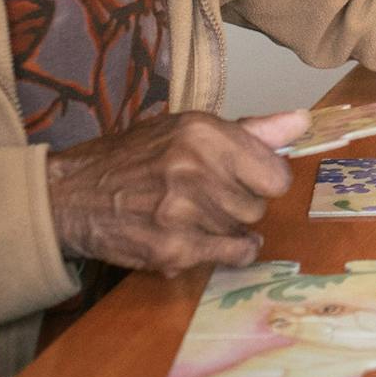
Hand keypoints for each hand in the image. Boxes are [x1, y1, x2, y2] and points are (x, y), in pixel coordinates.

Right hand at [45, 109, 307, 276]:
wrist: (72, 195)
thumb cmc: (135, 157)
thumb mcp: (187, 129)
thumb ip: (251, 131)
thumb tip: (302, 121)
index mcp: (203, 132)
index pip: (275, 172)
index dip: (264, 178)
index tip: (247, 178)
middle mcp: (195, 168)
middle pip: (259, 204)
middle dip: (240, 202)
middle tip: (208, 195)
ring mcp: (183, 212)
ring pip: (244, 230)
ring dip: (227, 227)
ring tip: (193, 214)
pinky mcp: (172, 248)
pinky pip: (230, 255)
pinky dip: (226, 251)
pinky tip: (204, 238)